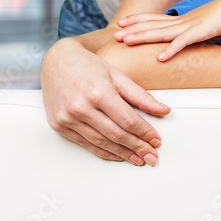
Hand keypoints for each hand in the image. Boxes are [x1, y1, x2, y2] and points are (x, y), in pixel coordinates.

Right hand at [41, 37, 169, 163]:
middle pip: (116, 134)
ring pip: (101, 143)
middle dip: (138, 147)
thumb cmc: (88, 66)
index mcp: (99, 92)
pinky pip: (85, 144)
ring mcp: (68, 118)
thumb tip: (163, 111)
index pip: (128, 120)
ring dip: (123, 154)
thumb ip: (141, 96)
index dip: (145, 133)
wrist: (57, 61)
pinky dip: (104, 152)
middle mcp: (81, 107)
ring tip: (138, 159)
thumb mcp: (118, 76)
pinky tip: (117, 155)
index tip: (156, 141)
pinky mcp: (59, 125)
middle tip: (151, 156)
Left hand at [114, 0, 220, 60]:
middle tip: (116, 34)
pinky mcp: (200, 33)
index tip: (123, 23)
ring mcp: (189, 26)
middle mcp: (182, 22)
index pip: (155, 18)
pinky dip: (171, 50)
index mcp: (182, 19)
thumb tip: (186, 37)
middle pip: (152, 25)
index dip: (138, 20)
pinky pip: (183, 43)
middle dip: (133, 29)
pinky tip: (160, 57)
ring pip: (161, 33)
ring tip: (127, 41)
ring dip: (143, 37)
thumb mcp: (203, 24)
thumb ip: (193, 31)